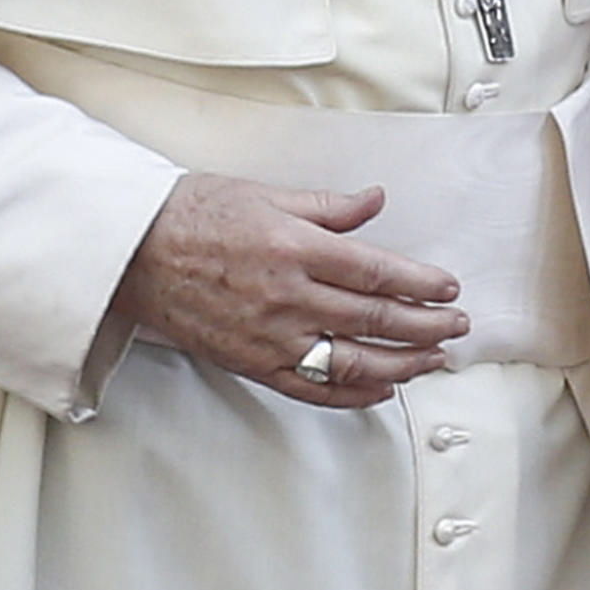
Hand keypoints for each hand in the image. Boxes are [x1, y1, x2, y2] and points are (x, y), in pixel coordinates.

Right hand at [113, 172, 468, 406]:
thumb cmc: (193, 214)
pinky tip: (381, 390)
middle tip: (457, 327)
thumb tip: (376, 201)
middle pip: (374, 319)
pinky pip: (311, 388)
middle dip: (425, 326)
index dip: (420, 283)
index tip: (448, 289)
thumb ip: (328, 206)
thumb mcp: (267, 194)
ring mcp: (270, 336)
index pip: (376, 272)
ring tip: (434, 361)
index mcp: (296, 247)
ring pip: (352, 361)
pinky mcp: (251, 363)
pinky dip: (351, 395)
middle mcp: (289, 296)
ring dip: (401, 364)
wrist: (132, 252)